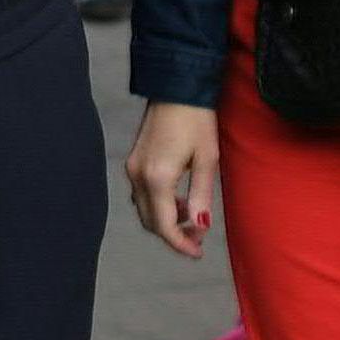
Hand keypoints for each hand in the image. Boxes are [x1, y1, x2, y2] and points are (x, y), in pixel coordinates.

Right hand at [124, 100, 220, 258]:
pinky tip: (178, 197)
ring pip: (144, 209)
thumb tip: (200, 226)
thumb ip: (201, 196)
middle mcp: (138, 175)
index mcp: (158, 177)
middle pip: (150, 222)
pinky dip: (158, 204)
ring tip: (191, 213)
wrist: (176, 87)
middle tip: (198, 238)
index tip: (197, 253)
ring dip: (166, 219)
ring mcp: (132, 167)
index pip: (164, 226)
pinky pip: (141, 194)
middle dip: (173, 235)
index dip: (180, 244)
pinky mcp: (133, 160)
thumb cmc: (196, 120)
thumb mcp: (207, 160)